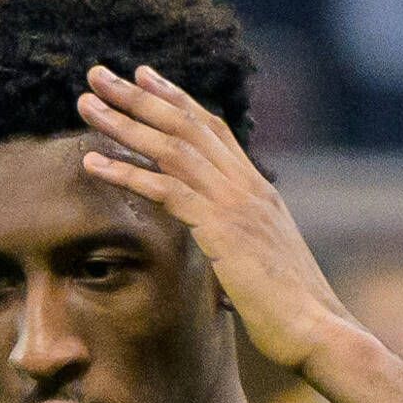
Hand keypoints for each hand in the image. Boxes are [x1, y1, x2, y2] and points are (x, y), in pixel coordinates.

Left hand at [69, 66, 354, 385]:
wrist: (318, 329)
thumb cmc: (292, 312)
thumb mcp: (263, 266)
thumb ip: (240, 246)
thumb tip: (225, 255)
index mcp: (257, 190)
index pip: (213, 129)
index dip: (177, 99)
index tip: (144, 76)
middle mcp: (246, 186)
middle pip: (186, 124)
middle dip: (139, 95)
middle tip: (100, 72)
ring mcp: (234, 203)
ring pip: (171, 147)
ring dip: (123, 122)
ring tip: (85, 103)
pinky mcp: (220, 228)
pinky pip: (164, 190)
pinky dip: (125, 172)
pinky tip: (92, 162)